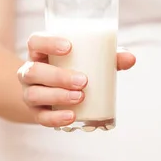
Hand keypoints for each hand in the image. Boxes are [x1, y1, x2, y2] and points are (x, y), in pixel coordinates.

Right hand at [17, 33, 135, 126]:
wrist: (54, 94)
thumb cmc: (74, 70)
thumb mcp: (88, 61)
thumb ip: (108, 58)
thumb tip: (130, 59)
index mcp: (40, 53)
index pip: (35, 42)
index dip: (48, 43)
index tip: (69, 47)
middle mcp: (29, 72)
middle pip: (33, 71)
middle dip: (58, 76)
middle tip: (83, 81)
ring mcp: (30, 93)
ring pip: (34, 94)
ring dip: (57, 96)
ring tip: (80, 97)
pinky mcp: (36, 112)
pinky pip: (41, 117)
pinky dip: (56, 118)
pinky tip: (71, 117)